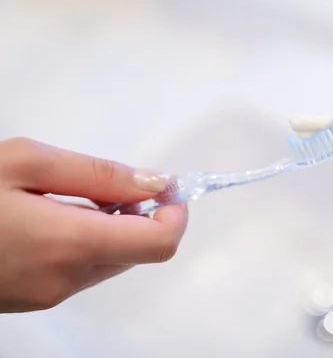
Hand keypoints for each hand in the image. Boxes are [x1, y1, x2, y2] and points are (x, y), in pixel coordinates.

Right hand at [0, 137, 187, 312]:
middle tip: (109, 184)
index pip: (160, 242)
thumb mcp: (26, 162)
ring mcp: (49, 295)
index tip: (166, 187)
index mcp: (71, 244)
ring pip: (111, 260)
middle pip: (138, 251)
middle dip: (141, 215)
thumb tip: (155, 183)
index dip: (175, 213)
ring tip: (69, 198)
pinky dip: (86, 244)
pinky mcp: (34, 300)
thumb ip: (99, 174)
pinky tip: (51, 219)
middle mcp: (67, 280)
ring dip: (112, 229)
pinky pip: (82, 271)